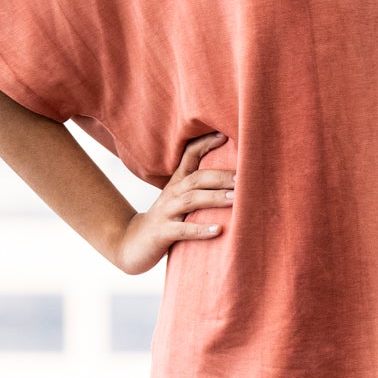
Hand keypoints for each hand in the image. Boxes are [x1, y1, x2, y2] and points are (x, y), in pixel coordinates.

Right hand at [117, 132, 232, 275]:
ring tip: (235, 198)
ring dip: (214, 198)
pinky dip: (200, 230)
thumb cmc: (166, 220)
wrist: (133, 243)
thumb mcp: (180, 199)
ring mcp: (166, 212)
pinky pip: (183, 230)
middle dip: (220, 176)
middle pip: (196, 178)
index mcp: (177, 182)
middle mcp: (171, 193)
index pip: (190, 155)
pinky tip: (217, 230)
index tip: (224, 135)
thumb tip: (236, 179)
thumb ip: (201, 188)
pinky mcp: (162, 233)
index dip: (205, 143)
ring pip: (190, 200)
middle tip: (244, 177)